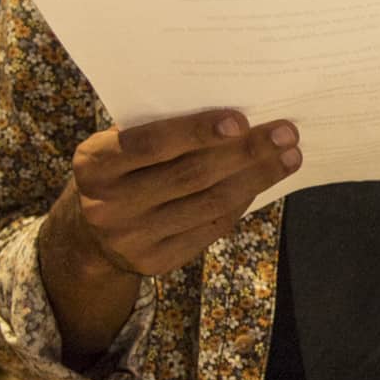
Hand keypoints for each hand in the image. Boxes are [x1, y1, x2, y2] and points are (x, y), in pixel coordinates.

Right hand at [55, 110, 301, 279]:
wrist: (91, 233)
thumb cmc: (122, 170)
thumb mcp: (122, 147)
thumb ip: (161, 131)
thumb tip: (236, 117)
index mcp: (94, 166)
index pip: (150, 145)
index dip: (196, 131)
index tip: (241, 120)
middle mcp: (108, 205)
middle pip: (190, 175)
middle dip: (245, 152)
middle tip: (286, 133)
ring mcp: (132, 238)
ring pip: (209, 203)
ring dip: (256, 178)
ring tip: (289, 157)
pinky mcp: (156, 262)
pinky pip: (211, 227)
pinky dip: (242, 201)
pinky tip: (263, 182)